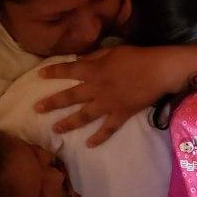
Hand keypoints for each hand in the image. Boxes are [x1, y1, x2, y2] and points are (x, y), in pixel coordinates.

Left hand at [35, 45, 186, 146]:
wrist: (160, 71)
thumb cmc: (137, 57)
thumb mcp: (112, 51)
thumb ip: (94, 58)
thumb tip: (78, 62)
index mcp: (94, 70)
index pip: (69, 70)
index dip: (54, 72)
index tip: (40, 75)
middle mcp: (97, 88)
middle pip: (70, 96)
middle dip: (52, 103)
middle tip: (37, 109)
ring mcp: (108, 103)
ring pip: (84, 115)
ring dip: (68, 123)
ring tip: (55, 129)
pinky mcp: (121, 114)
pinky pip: (108, 128)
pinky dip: (99, 137)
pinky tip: (89, 144)